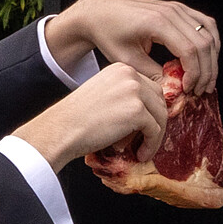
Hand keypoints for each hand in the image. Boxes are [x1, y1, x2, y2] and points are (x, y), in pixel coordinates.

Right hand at [13, 63, 167, 168]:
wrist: (61, 130)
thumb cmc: (76, 119)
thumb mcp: (104, 96)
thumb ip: (124, 97)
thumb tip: (148, 114)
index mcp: (121, 69)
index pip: (150, 87)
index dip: (150, 110)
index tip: (145, 127)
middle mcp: (129, 75)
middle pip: (159, 99)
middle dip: (155, 122)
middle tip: (145, 140)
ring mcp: (134, 91)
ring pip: (161, 115)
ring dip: (155, 135)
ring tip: (142, 150)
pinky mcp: (137, 111)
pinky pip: (155, 130)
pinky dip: (151, 145)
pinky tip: (141, 154)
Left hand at [45, 0, 219, 95]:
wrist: (100, 12)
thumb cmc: (109, 34)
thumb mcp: (127, 60)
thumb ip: (151, 75)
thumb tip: (172, 92)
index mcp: (158, 23)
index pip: (190, 49)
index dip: (194, 73)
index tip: (188, 90)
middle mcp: (172, 12)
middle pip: (204, 43)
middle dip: (206, 71)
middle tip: (201, 91)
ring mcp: (177, 8)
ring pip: (209, 33)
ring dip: (212, 58)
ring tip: (206, 80)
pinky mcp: (179, 9)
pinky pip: (206, 24)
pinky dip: (211, 42)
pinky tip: (207, 59)